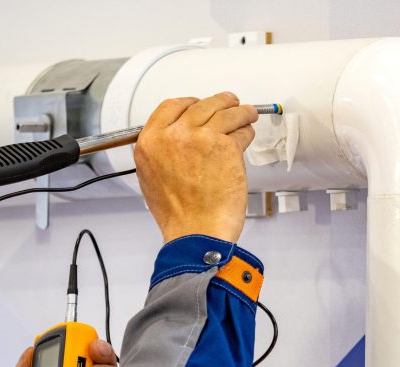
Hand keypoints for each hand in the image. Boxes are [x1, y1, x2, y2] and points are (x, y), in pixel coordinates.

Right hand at [134, 92, 257, 243]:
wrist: (197, 231)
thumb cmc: (179, 216)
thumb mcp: (152, 178)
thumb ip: (162, 153)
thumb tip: (178, 141)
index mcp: (151, 142)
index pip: (171, 107)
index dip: (190, 104)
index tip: (199, 105)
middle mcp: (173, 135)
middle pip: (201, 106)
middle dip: (219, 102)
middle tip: (230, 103)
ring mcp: (200, 138)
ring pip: (225, 113)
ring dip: (240, 112)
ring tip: (247, 114)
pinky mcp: (225, 146)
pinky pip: (240, 131)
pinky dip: (247, 131)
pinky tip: (248, 133)